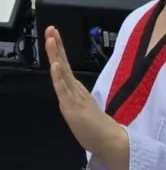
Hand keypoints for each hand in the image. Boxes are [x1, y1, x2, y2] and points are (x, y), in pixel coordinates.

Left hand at [45, 27, 129, 169]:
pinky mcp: (74, 107)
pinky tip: (55, 65)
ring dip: (57, 55)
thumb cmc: (97, 129)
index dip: (59, 52)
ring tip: (52, 39)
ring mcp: (75, 97)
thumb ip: (78, 101)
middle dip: (57, 46)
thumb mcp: (82, 112)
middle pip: (64, 64)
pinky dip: (59, 76)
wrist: (110, 141)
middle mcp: (76, 90)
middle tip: (51, 28)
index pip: (64, 68)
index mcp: (77, 91)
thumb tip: (74, 94)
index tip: (54, 36)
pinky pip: (64, 89)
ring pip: (63, 72)